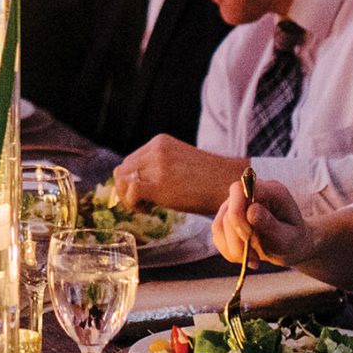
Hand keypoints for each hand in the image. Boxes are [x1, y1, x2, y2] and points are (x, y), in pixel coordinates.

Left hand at [112, 136, 244, 213]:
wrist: (229, 184)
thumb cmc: (207, 179)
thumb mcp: (179, 162)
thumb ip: (157, 167)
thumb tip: (134, 186)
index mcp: (159, 142)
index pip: (130, 161)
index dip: (131, 180)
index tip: (144, 194)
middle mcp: (156, 150)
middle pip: (123, 170)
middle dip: (127, 189)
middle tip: (144, 203)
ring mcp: (157, 166)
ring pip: (123, 181)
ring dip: (129, 197)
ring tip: (147, 206)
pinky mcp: (160, 184)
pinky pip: (131, 192)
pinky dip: (133, 204)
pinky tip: (149, 210)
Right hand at [212, 175, 313, 266]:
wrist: (293, 246)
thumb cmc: (294, 241)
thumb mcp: (289, 238)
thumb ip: (271, 224)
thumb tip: (251, 210)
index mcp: (270, 190)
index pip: (240, 190)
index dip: (238, 214)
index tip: (250, 238)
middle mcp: (249, 194)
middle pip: (228, 212)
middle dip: (238, 239)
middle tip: (254, 257)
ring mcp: (236, 205)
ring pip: (218, 225)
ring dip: (234, 249)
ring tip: (253, 260)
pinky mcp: (227, 220)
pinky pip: (218, 236)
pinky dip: (230, 251)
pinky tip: (246, 257)